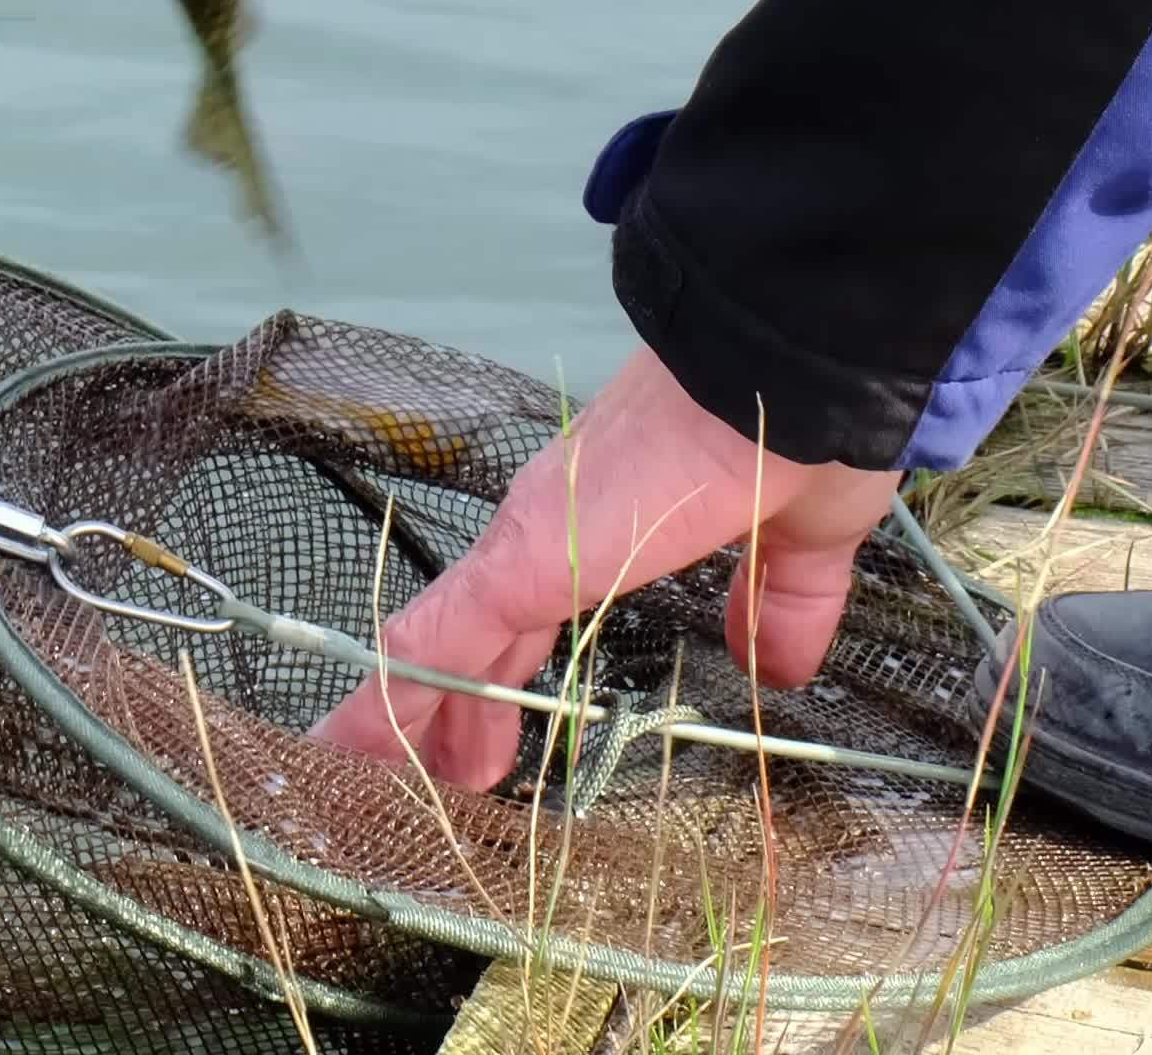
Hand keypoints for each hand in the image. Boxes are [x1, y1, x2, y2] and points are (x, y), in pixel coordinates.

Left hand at [303, 340, 902, 790]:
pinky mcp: (519, 562)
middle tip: (447, 775)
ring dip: (406, 714)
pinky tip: (355, 740)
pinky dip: (395, 696)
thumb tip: (773, 667)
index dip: (509, 684)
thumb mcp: (796, 545)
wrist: (786, 376)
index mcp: (608, 531)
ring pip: (440, 644)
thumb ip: (777, 602)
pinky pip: (439, 638)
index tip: (498, 747)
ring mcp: (527, 547)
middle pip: (478, 637)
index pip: (534, 621)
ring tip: (367, 774)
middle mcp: (551, 534)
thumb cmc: (792, 436)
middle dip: (454, 708)